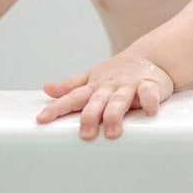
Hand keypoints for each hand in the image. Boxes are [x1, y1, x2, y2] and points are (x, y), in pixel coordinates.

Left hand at [36, 55, 174, 139]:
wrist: (150, 57)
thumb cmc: (118, 72)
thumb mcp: (92, 77)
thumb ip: (71, 86)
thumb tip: (47, 89)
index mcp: (94, 86)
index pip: (72, 98)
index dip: (57, 108)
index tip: (42, 119)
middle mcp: (109, 86)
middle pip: (96, 102)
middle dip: (90, 117)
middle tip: (86, 135)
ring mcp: (129, 86)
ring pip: (120, 101)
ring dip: (115, 115)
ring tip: (113, 133)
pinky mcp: (150, 85)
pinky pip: (149, 94)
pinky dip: (149, 101)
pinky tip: (149, 111)